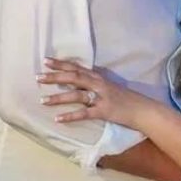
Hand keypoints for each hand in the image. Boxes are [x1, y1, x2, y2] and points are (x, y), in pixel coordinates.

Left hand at [38, 58, 156, 128]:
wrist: (142, 110)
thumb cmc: (125, 99)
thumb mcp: (109, 87)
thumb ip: (94, 84)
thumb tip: (76, 82)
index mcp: (99, 78)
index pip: (77, 68)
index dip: (61, 64)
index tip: (46, 61)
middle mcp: (99, 85)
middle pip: (74, 77)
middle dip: (55, 76)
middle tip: (38, 77)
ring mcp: (101, 98)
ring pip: (77, 95)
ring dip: (58, 97)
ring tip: (42, 100)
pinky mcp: (104, 111)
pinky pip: (84, 113)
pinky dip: (70, 116)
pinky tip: (57, 119)